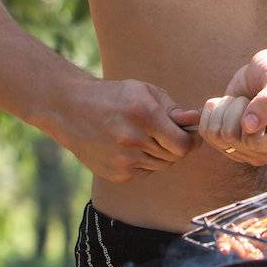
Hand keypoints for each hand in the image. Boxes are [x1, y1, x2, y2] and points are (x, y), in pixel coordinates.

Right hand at [63, 79, 198, 183]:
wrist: (70, 109)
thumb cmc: (114, 97)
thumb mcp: (145, 92)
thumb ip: (173, 109)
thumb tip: (196, 121)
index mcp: (145, 115)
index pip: (183, 144)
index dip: (191, 140)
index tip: (191, 134)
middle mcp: (133, 140)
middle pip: (174, 156)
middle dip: (176, 145)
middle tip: (166, 133)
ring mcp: (123, 160)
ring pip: (161, 165)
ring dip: (161, 154)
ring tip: (146, 137)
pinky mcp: (116, 174)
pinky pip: (145, 172)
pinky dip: (145, 162)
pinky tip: (131, 147)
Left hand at [195, 45, 266, 167]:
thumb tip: (249, 127)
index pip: (255, 142)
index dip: (249, 118)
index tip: (261, 98)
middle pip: (233, 139)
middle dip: (236, 109)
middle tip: (250, 98)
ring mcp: (249, 152)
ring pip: (217, 136)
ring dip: (224, 109)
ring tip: (241, 99)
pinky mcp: (229, 145)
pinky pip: (206, 132)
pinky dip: (212, 111)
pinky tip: (228, 103)